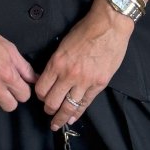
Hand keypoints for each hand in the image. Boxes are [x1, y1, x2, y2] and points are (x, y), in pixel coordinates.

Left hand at [36, 0, 134, 128]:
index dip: (39, 96)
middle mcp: (68, 75)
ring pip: (68, 107)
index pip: (41, 88)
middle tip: (48, 112)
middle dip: (48, 109)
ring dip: (61, 117)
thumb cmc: (86, 30)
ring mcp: (84, 81)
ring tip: (57, 123)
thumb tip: (51, 76)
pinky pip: (85, 104)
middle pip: (52, 101)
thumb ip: (56, 62)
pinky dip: (77, 113)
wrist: (109, 26)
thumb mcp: (63, 44)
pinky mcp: (99, 84)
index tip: (41, 97)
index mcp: (57, 63)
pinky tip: (72, 119)